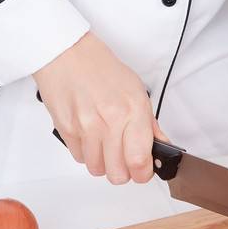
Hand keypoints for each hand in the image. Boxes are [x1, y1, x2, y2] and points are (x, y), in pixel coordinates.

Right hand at [33, 31, 165, 185]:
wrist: (67, 54)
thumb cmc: (101, 68)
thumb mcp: (135, 89)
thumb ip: (149, 123)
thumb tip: (161, 146)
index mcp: (133, 110)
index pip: (140, 161)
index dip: (143, 173)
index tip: (143, 170)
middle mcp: (110, 121)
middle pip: (117, 174)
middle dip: (123, 170)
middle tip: (123, 156)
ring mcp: (86, 127)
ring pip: (97, 169)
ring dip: (102, 161)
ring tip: (104, 141)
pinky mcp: (66, 130)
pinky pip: (79, 158)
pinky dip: (86, 152)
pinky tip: (89, 134)